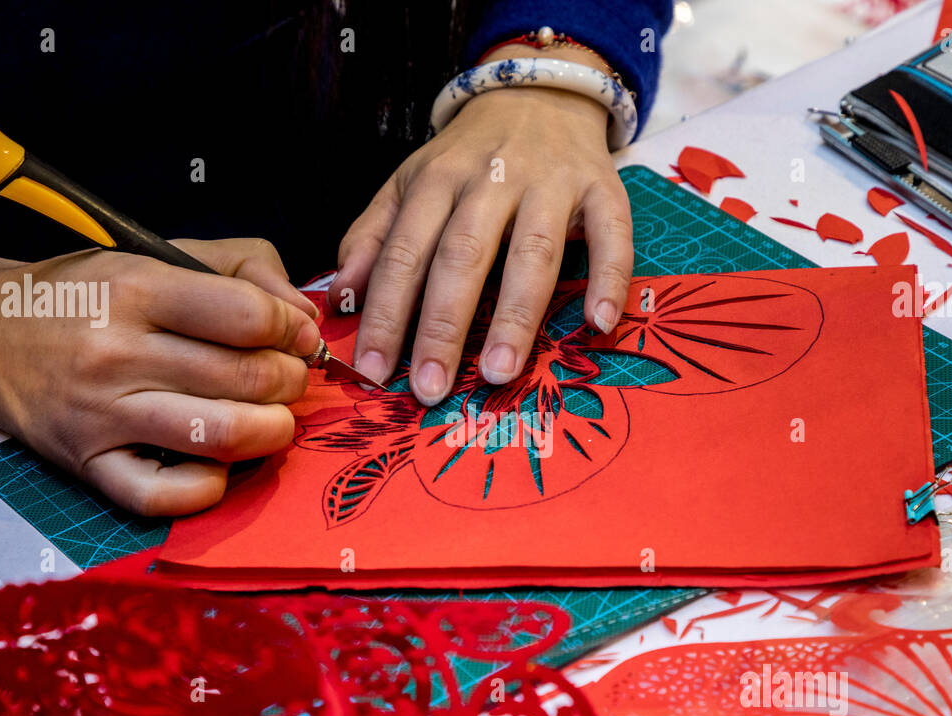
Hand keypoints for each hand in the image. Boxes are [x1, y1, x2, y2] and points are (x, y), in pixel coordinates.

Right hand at [0, 238, 319, 514]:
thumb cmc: (90, 295)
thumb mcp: (161, 253)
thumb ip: (245, 269)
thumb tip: (305, 318)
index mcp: (136, 288)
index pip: (248, 317)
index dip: (290, 330)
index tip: (293, 337)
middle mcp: (116, 353)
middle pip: (248, 378)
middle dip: (290, 381)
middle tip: (287, 379)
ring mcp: (101, 415)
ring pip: (220, 435)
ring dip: (269, 431)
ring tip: (270, 419)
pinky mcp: (90, 466)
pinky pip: (165, 495)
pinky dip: (209, 487)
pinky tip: (220, 464)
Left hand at [332, 49, 633, 405]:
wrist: (539, 93)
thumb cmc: (468, 158)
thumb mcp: (409, 184)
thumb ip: (373, 236)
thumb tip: (340, 296)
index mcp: (435, 180)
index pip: (403, 253)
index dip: (386, 313)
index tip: (375, 370)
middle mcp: (490, 179)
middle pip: (462, 255)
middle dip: (443, 325)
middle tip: (431, 387)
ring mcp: (550, 182)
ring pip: (532, 251)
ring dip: (517, 316)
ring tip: (500, 372)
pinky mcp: (602, 188)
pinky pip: (611, 235)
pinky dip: (609, 278)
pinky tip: (599, 325)